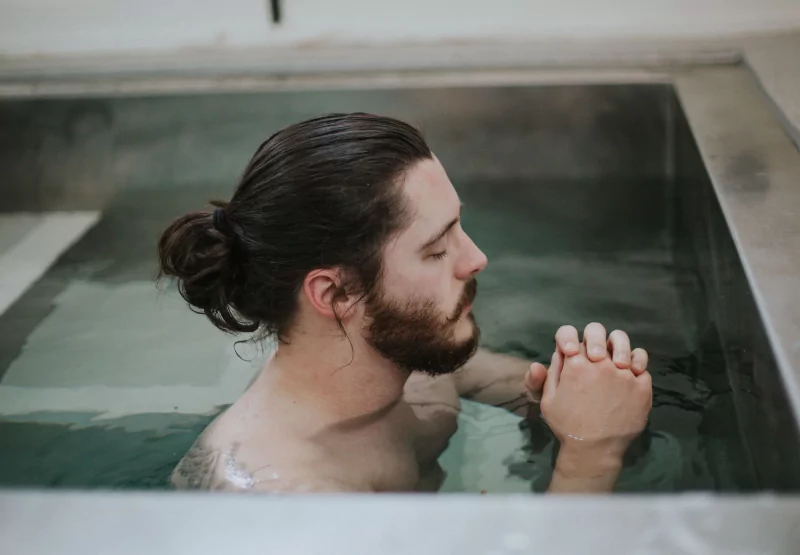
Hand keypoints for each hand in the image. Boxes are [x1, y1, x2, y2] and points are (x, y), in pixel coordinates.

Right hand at [534, 323, 651, 491]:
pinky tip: (630, 372)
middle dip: (594, 337)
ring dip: (618, 346)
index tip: (570, 352)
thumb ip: (554, 370)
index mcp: (575, 365)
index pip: (569, 334)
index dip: (567, 339)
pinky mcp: (641, 387)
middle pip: (597, 331)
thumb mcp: (549, 398)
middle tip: (595, 353)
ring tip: (616, 359)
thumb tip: (560, 350)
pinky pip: (642, 363)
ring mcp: (623, 374)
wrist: (594, 450)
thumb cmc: (567, 425)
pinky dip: (636, 364)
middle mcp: (600, 364)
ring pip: (624, 343)